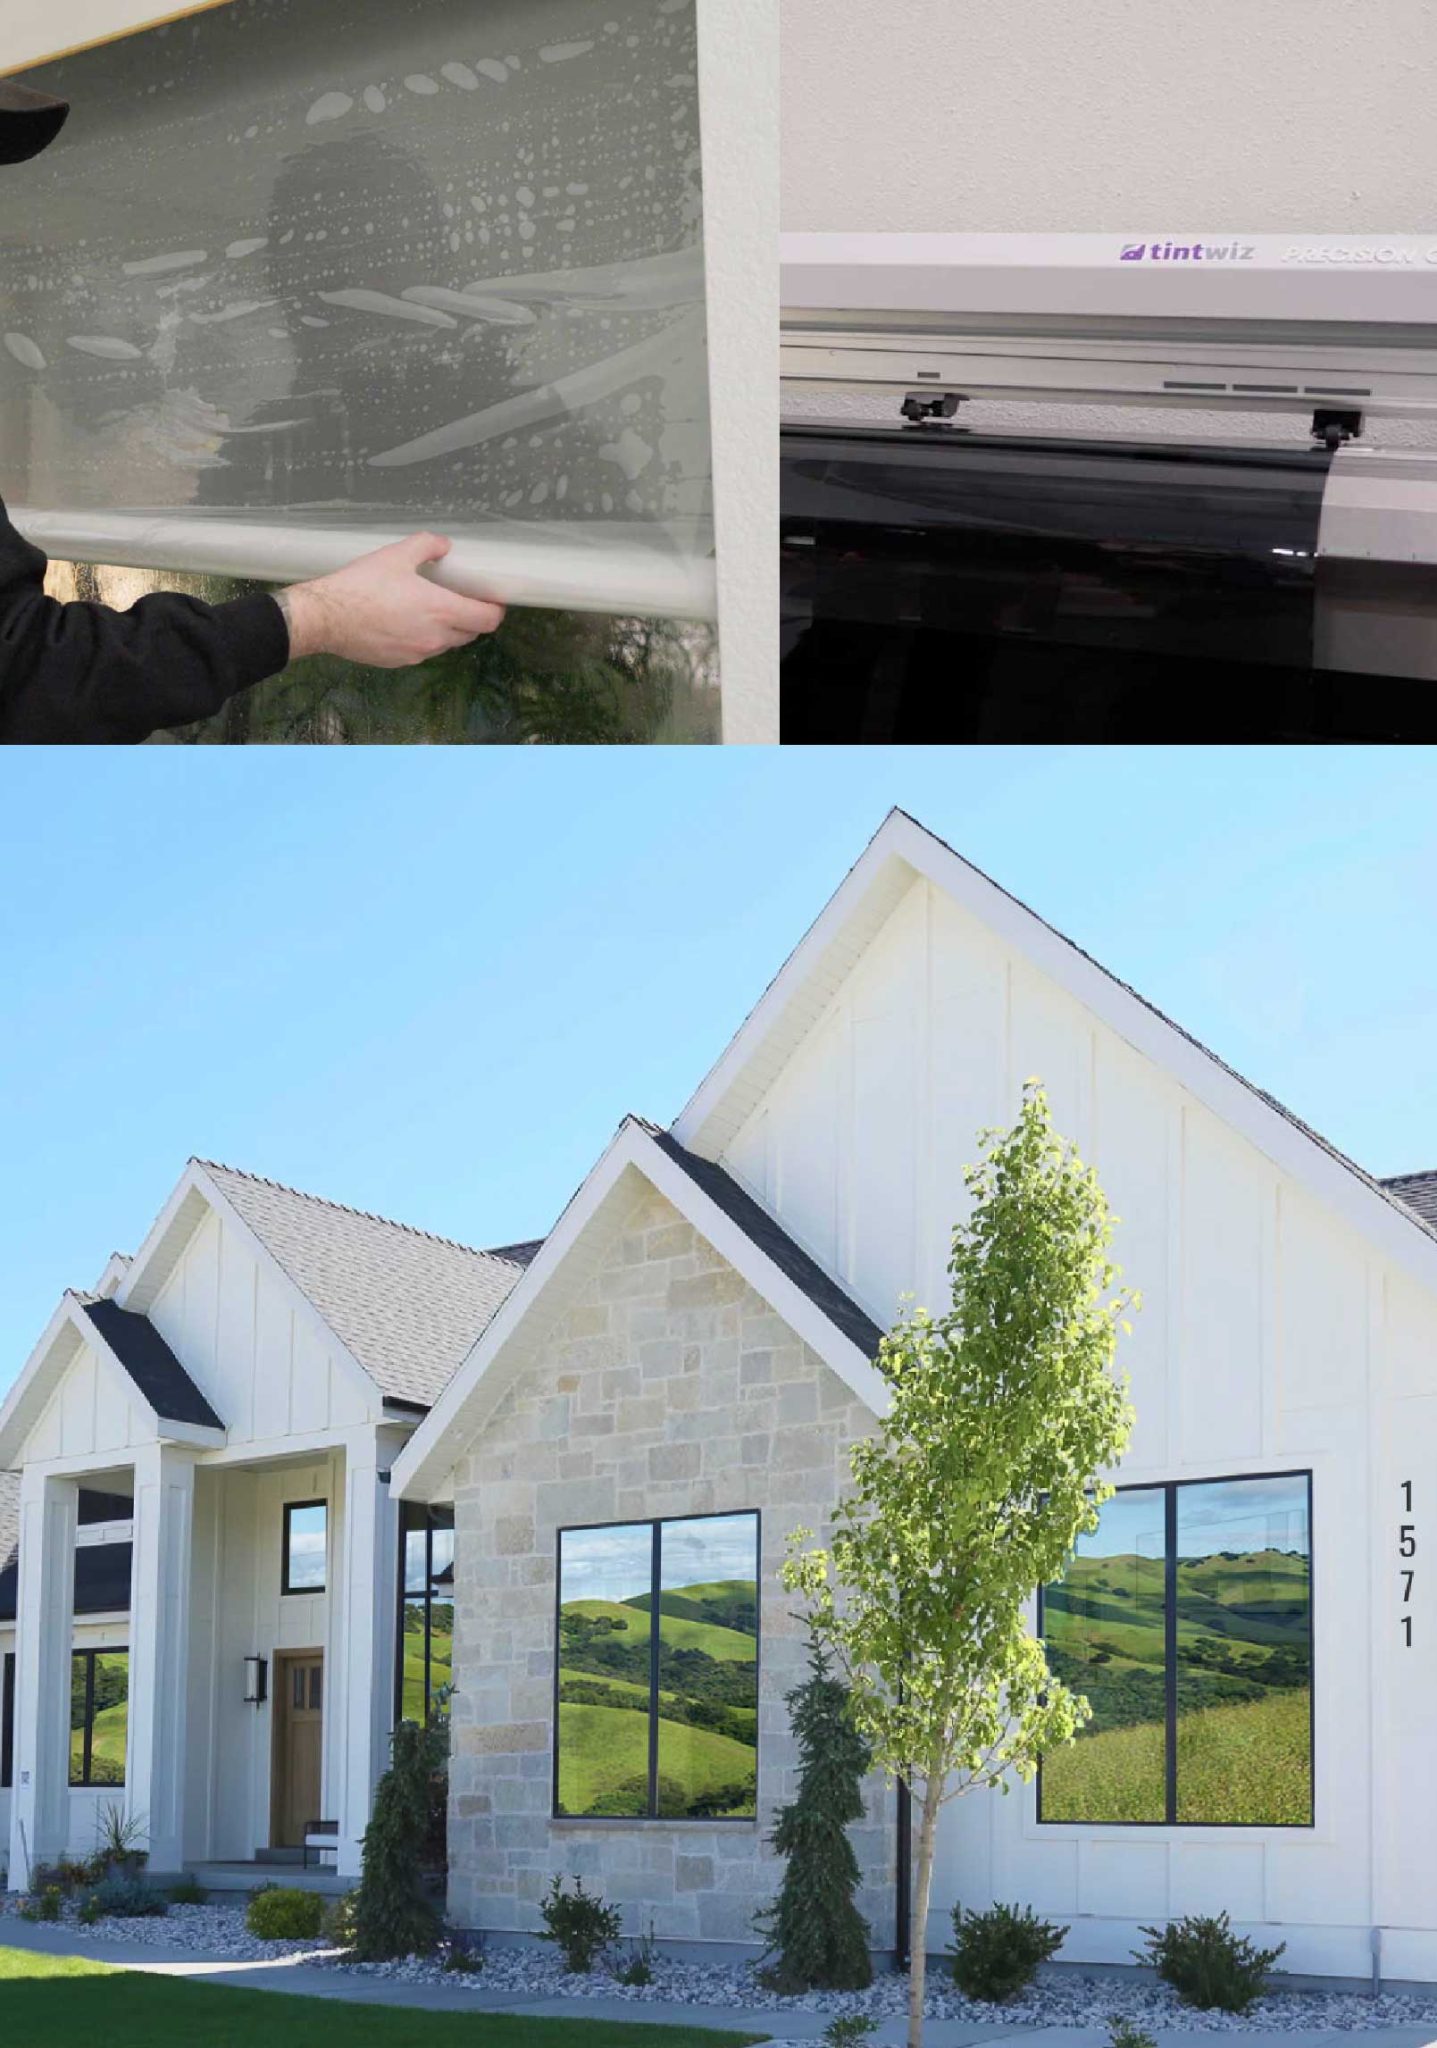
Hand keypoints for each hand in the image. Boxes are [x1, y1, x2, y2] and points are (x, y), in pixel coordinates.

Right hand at [279, 532, 504, 667]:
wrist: (326, 618)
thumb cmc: (362, 585)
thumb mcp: (396, 555)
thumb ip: (427, 546)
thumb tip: (445, 546)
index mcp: (442, 611)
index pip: (488, 620)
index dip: (496, 610)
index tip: (493, 600)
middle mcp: (436, 638)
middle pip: (471, 633)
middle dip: (473, 618)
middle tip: (463, 600)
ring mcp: (418, 654)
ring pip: (447, 644)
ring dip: (449, 629)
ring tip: (432, 609)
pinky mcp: (401, 662)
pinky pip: (423, 651)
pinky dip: (425, 638)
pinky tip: (407, 622)